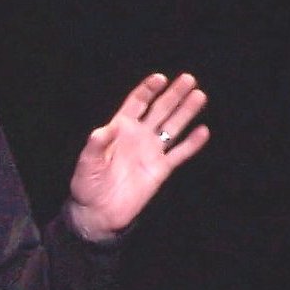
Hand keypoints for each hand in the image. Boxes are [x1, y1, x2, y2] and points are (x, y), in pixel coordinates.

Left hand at [66, 73, 209, 241]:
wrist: (98, 211)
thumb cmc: (87, 183)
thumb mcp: (87, 162)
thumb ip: (96, 145)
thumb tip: (105, 129)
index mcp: (119, 128)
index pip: (137, 103)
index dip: (148, 90)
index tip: (160, 78)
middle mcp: (138, 136)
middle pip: (159, 110)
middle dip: (173, 94)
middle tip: (189, 79)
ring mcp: (150, 151)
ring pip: (172, 127)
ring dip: (185, 112)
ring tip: (199, 96)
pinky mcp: (160, 170)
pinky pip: (178, 154)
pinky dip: (191, 144)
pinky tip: (203, 131)